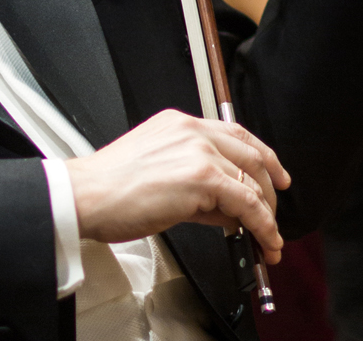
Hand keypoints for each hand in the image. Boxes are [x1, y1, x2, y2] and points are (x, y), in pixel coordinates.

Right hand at [64, 109, 291, 264]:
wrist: (87, 195)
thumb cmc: (109, 187)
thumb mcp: (157, 171)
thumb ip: (198, 185)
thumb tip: (227, 209)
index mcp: (178, 123)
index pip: (235, 135)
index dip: (264, 158)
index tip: (276, 177)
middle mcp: (191, 131)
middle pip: (253, 155)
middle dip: (271, 190)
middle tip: (274, 215)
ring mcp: (198, 151)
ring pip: (253, 181)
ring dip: (268, 214)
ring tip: (269, 238)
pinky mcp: (202, 177)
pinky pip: (247, 203)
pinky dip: (262, 225)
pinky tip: (263, 239)